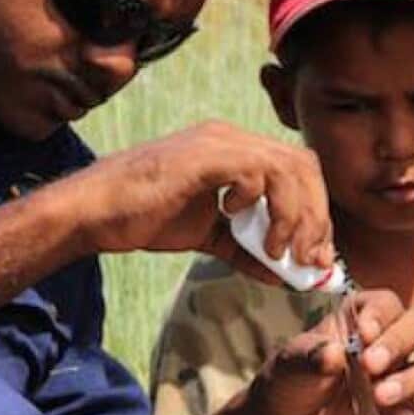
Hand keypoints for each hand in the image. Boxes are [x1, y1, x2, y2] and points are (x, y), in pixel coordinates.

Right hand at [64, 120, 335, 275]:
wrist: (97, 211)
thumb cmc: (145, 217)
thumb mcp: (209, 237)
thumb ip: (248, 249)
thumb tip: (286, 276)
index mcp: (236, 151)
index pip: (299, 170)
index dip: (316, 212)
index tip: (316, 257)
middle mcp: (232, 138)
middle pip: (304, 166)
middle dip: (316, 218)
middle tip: (310, 261)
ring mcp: (218, 143)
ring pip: (287, 168)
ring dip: (294, 217)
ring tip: (280, 253)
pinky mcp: (203, 157)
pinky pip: (255, 171)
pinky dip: (261, 204)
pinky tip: (238, 223)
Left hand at [242, 289, 413, 414]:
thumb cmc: (288, 383)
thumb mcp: (289, 364)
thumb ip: (310, 356)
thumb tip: (334, 354)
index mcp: (358, 321)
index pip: (386, 304)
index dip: (380, 315)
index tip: (362, 334)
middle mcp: (386, 346)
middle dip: (399, 342)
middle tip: (369, 366)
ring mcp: (399, 380)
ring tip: (381, 398)